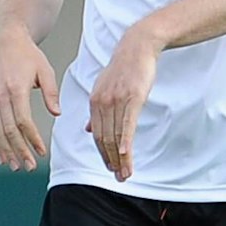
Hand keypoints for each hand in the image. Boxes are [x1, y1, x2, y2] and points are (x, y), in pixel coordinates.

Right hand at [0, 30, 59, 170]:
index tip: (42, 152)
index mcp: (16, 89)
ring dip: (6, 151)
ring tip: (15, 166)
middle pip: (8, 130)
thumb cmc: (29, 57)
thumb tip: (57, 113)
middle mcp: (0, 97)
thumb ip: (51, 93)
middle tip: (29, 167)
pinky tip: (3, 156)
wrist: (7, 43)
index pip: (23, 121)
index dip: (32, 139)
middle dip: (19, 150)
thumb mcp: (46, 71)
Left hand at [85, 23, 161, 181]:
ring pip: (116, 135)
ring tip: (126, 173)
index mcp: (94, 103)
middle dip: (111, 161)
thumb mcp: (104, 89)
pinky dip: (125, 140)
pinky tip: (126, 154)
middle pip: (105, 139)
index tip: (110, 168)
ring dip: (121, 157)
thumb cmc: (123, 69)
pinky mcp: (132, 97)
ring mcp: (116, 101)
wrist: (137, 47)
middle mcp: (102, 103)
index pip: (96, 135)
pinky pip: (126, 123)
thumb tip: (88, 130)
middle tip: (119, 178)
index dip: (103, 154)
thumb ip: (96, 112)